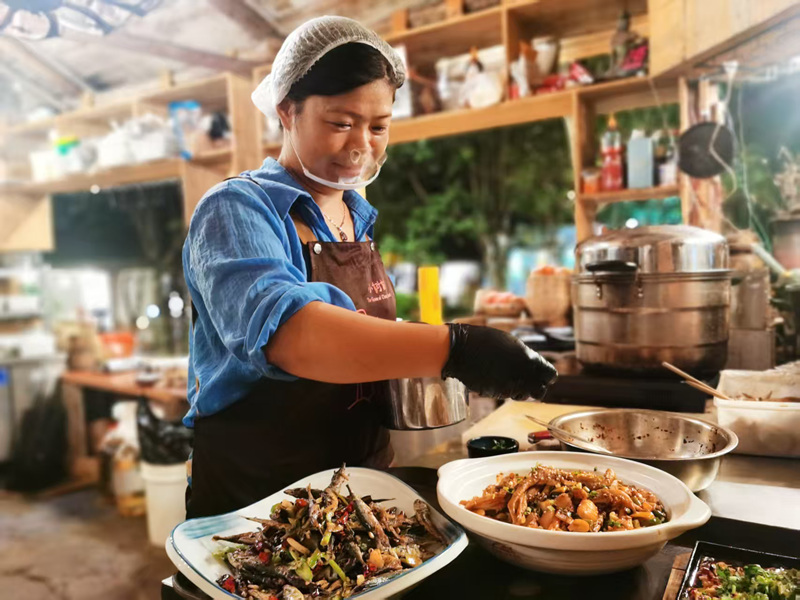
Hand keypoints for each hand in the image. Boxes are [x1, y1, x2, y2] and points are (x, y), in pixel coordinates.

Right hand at [441, 323, 557, 399]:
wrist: (459, 350)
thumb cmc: (484, 341)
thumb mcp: (510, 342)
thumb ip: (526, 355)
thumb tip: (533, 364)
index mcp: (528, 359)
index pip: (550, 376)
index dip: (547, 376)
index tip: (542, 375)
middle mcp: (521, 375)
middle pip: (540, 391)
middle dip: (536, 387)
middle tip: (528, 380)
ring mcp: (508, 386)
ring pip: (522, 395)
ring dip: (520, 390)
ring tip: (509, 377)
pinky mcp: (495, 393)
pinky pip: (505, 394)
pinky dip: (503, 389)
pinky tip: (495, 378)